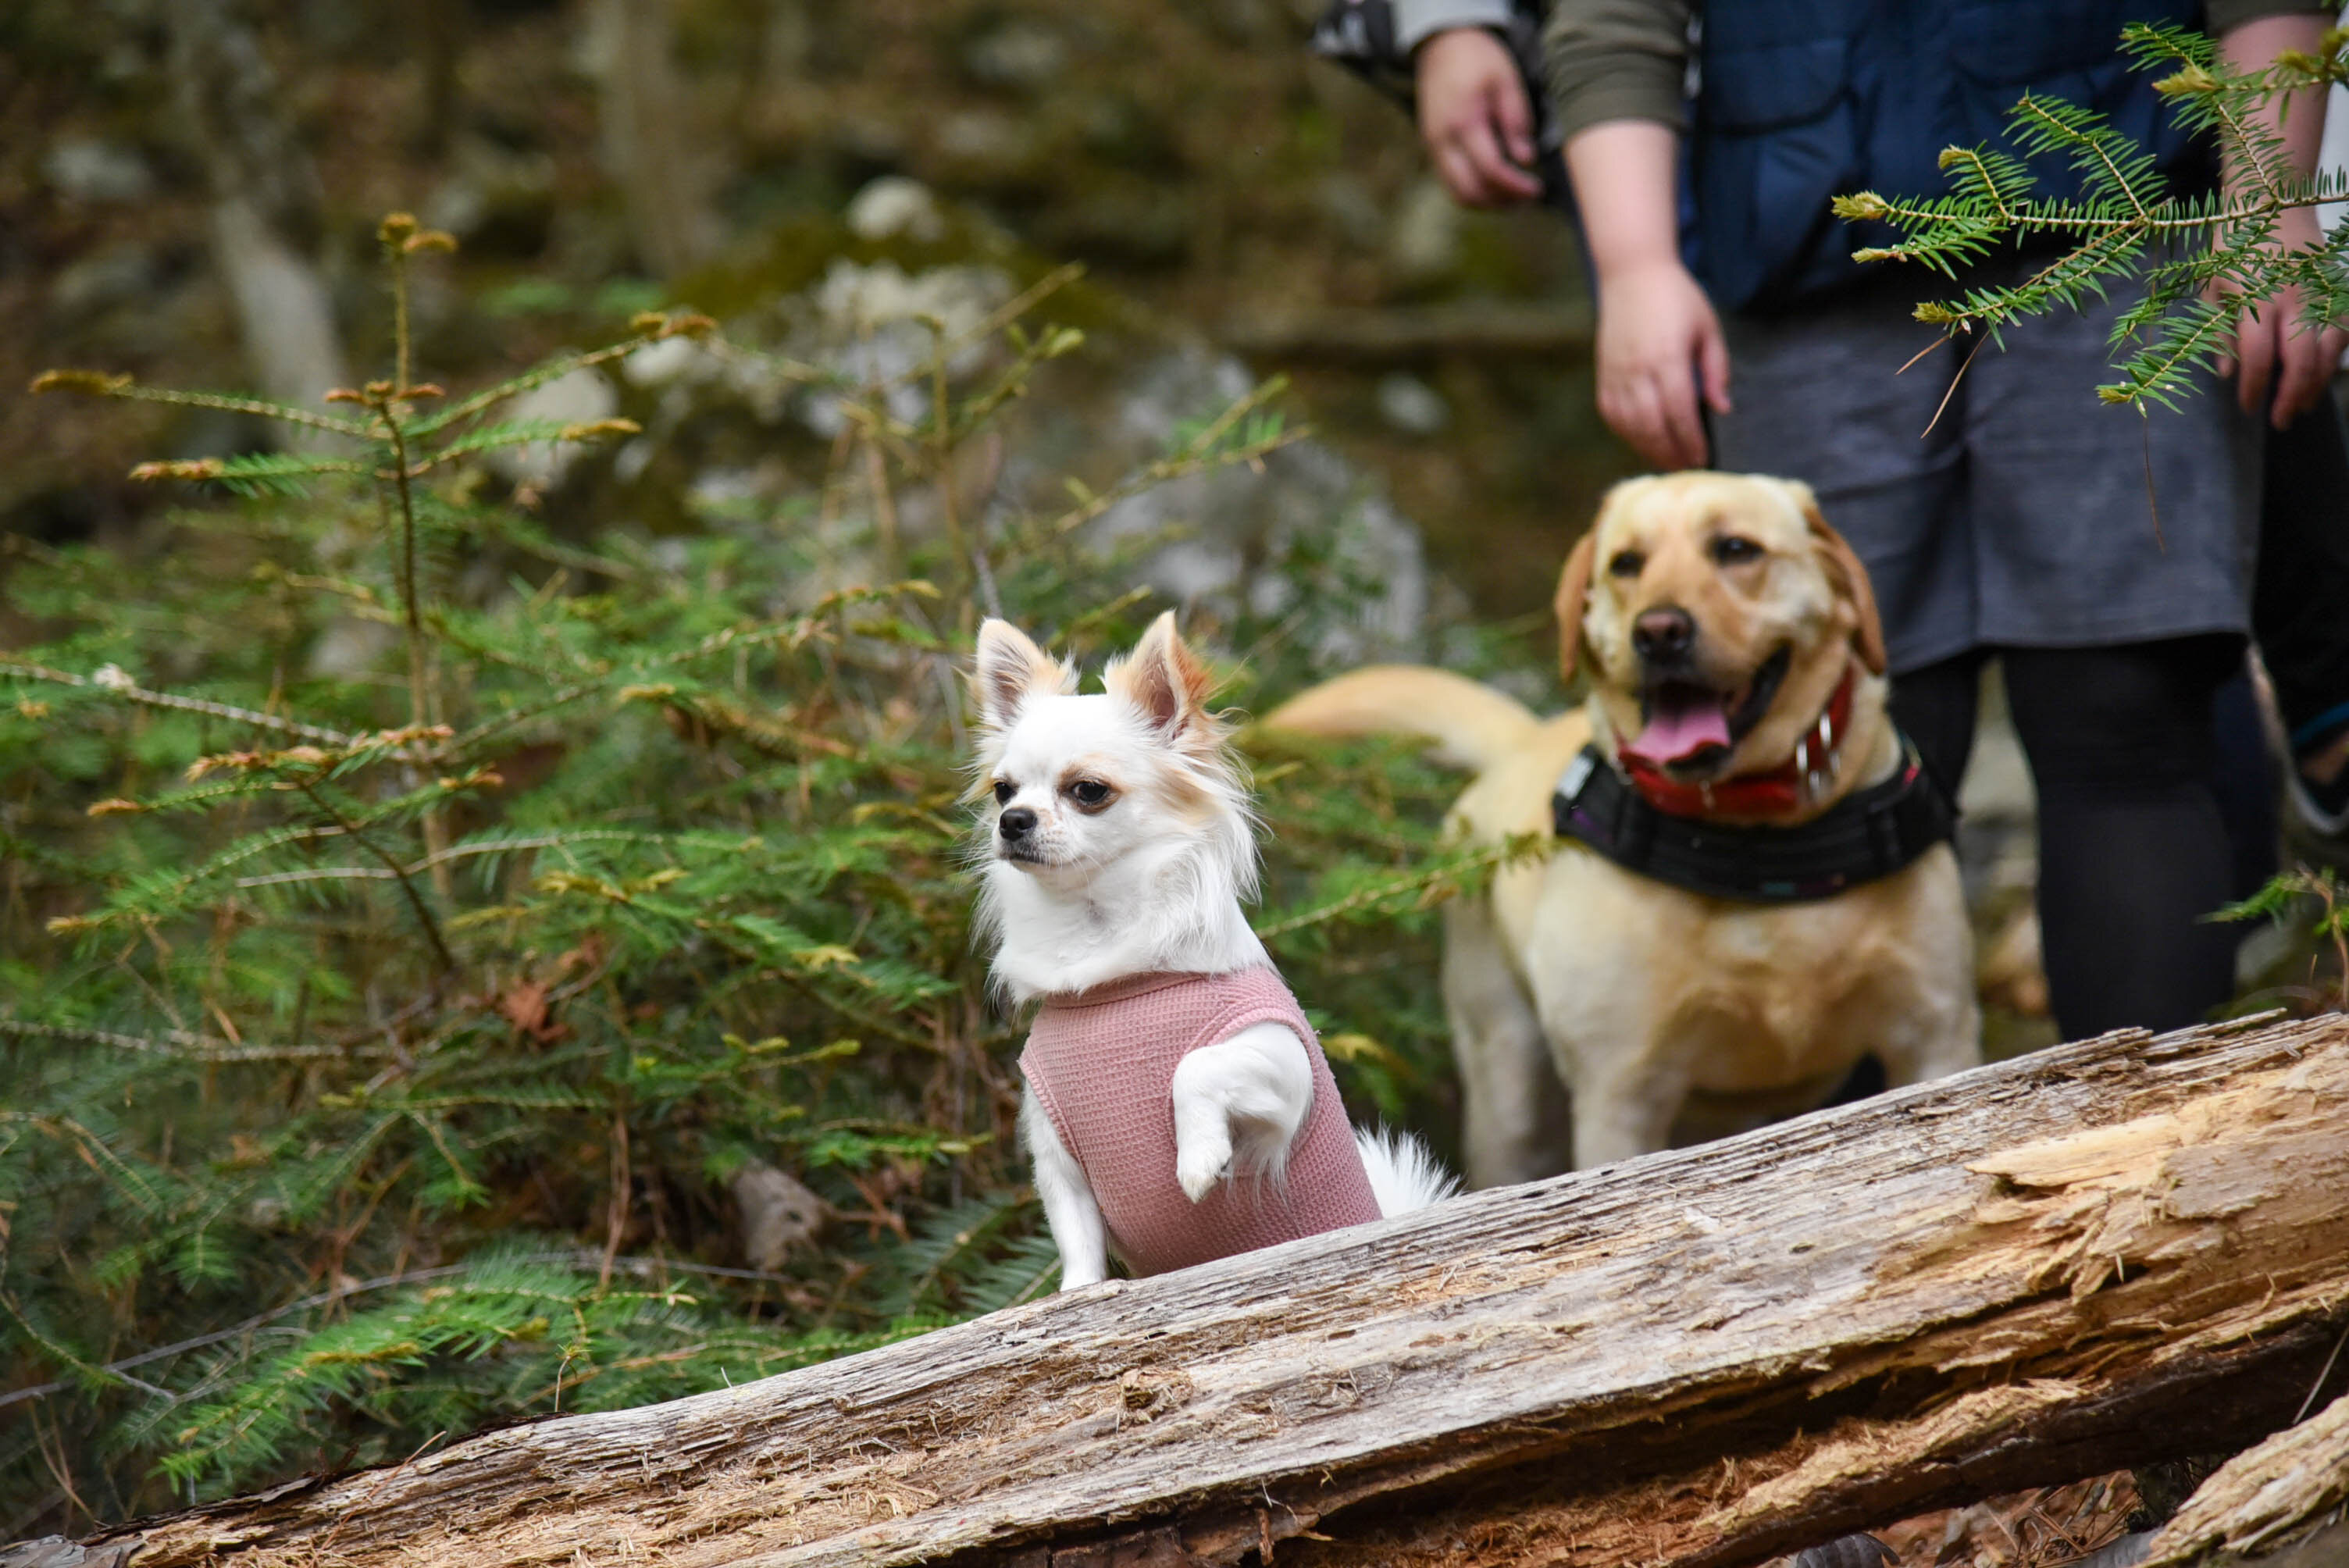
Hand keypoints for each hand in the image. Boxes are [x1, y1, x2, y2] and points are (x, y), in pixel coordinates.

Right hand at [1414, 28, 1541, 207]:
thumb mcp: (1506, 81)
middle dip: (1501, 201)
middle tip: (1527, 198)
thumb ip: (1516, 121)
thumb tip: (1526, 159)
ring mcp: (1433, 147)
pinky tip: (1495, 184)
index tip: (1536, 189)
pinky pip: (1451, 182)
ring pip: (1457, 193)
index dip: (1515, 185)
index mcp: (1464, 121)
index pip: (1490, 169)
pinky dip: (1474, 191)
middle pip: (1469, 191)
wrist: (1442, 45)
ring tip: (1513, 197)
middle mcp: (1442, 141)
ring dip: (1487, 202)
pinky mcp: (1432, 148)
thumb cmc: (1479, 59)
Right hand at [1592, 258, 1732, 468]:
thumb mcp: (1708, 328)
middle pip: (1653, 426)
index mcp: (1667, 357)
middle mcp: (1637, 370)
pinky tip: (1644, 441)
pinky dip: (1628, 434)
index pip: (1679, 413)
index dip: (1691, 441)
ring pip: (1630, 426)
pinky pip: (1613, 415)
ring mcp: (1616, 374)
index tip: (1704, 458)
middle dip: (1672, 453)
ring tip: (1669, 461)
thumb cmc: (1677, 299)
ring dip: (1650, 449)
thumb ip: (1716, 370)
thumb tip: (1722, 409)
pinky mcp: (1603, 376)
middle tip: (1689, 469)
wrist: (1632, 275)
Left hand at [2214, 210, 2348, 428]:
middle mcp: (2293, 297)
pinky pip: (2347, 329)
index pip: (2256, 357)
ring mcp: (2322, 291)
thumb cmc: (2234, 246)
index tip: (2248, 408)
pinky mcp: (2340, 285)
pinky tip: (2325, 371)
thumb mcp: (2214, 287)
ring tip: (2304, 403)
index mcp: (2256, 298)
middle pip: (2301, 359)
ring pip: (2332, 348)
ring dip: (2319, 382)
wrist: (2271, 199)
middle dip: (2293, 396)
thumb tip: (2227, 375)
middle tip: (2282, 420)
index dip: (2253, 389)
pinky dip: (2338, 355)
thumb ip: (2220, 332)